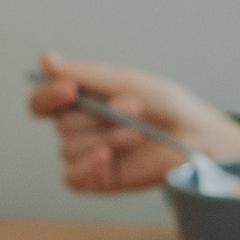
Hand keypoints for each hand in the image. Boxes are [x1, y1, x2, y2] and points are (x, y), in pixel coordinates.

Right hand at [28, 54, 239, 195]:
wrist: (197, 137)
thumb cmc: (166, 105)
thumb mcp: (125, 81)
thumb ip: (83, 74)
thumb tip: (44, 59)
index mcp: (81, 101)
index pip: (42, 101)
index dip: (48, 96)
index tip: (69, 89)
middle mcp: (80, 128)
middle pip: (61, 125)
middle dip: (98, 116)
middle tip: (135, 108)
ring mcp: (87, 155)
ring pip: (70, 149)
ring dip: (107, 138)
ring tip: (138, 134)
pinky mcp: (97, 179)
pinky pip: (73, 177)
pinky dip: (88, 165)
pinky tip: (107, 157)